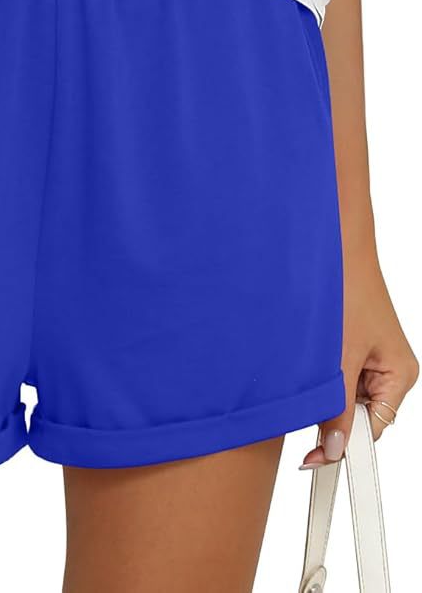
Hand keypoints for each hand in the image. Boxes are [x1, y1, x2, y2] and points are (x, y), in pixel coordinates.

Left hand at [300, 238, 417, 467]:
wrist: (334, 241)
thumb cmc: (347, 287)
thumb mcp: (340, 356)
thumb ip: (337, 407)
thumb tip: (335, 450)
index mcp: (400, 376)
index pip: (373, 430)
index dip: (345, 446)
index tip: (314, 461)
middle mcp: (389, 370)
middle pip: (357, 416)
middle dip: (329, 413)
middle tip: (302, 405)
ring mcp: (369, 357)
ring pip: (341, 394)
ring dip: (321, 390)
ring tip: (310, 363)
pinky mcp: (350, 343)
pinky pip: (334, 373)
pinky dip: (319, 372)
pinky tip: (307, 356)